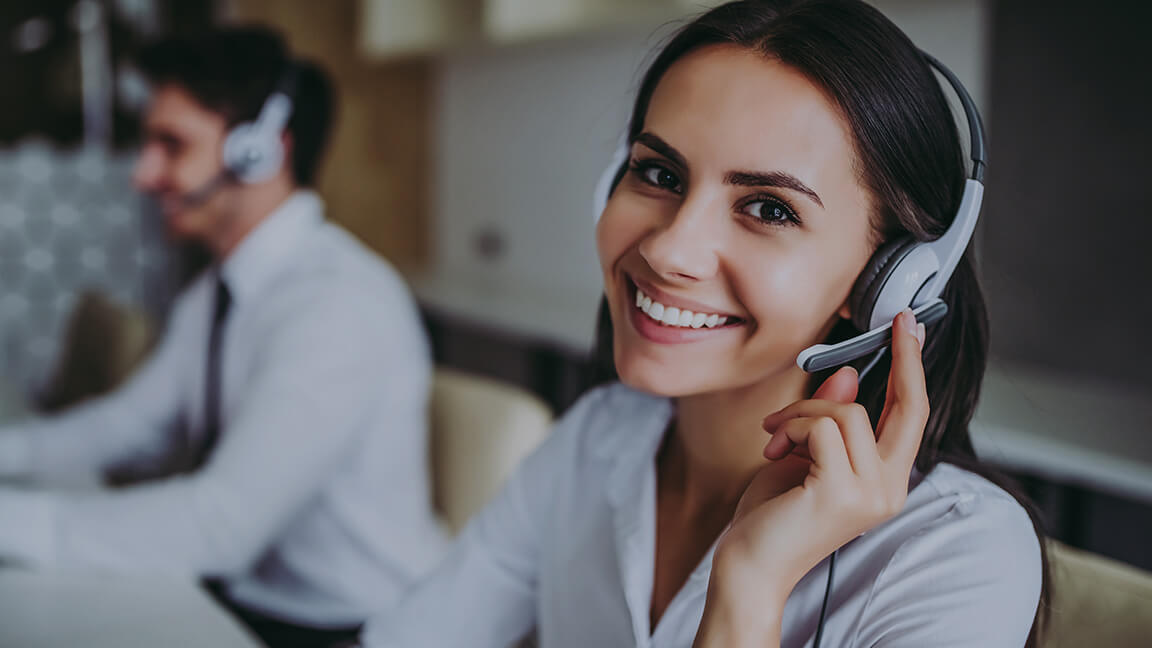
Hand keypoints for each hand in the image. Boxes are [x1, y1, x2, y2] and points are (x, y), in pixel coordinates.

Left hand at [696, 309, 927, 645]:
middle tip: (896, 319)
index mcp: (885, 482)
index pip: (913, 418)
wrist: (749, 565)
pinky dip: (792, 427)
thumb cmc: (772, 515)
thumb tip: (850, 375)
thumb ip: (829, 420)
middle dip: (905, 357)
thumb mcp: (802, 454)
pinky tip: (773, 450)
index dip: (914, 370)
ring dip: (801, 414)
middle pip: (910, 408)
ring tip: (774, 437)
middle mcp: (889, 490)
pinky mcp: (843, 492)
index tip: (910, 327)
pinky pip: (822, 426)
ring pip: (847, 412)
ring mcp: (871, 493)